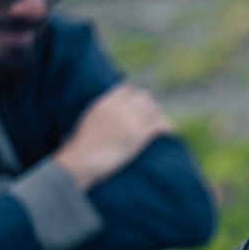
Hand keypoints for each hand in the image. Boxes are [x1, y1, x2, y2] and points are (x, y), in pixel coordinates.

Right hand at [54, 83, 171, 188]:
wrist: (81, 160)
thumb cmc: (77, 149)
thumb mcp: (85, 124)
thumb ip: (97, 117)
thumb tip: (88, 126)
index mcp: (105, 102)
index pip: (128, 88)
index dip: (136, 96)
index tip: (139, 105)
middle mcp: (119, 107)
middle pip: (145, 98)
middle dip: (150, 107)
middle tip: (152, 118)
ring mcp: (130, 120)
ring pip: (154, 111)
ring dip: (158, 118)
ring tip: (162, 127)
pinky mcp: (139, 134)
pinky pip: (160, 125)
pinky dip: (167, 129)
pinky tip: (171, 134)